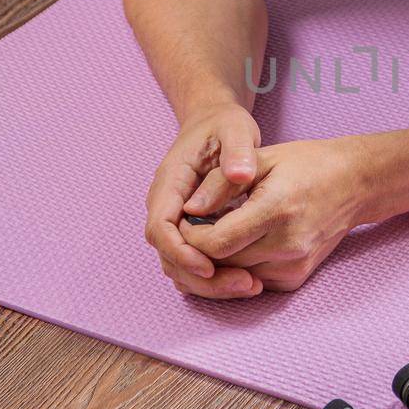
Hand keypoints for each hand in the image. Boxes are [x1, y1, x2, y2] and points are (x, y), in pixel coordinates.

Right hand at [145, 102, 263, 297]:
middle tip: (242, 285)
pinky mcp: (190, 227)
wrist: (215, 122)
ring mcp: (176, 218)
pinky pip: (192, 260)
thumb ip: (237, 150)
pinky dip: (214, 275)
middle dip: (199, 277)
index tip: (211, 267)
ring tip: (249, 286)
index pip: (160, 227)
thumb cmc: (224, 125)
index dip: (181, 252)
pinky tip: (246, 279)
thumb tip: (240, 175)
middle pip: (168, 254)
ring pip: (179, 263)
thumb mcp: (235, 128)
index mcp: (170, 183)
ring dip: (208, 283)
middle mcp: (166, 204)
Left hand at [181, 137, 369, 294]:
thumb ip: (221, 182)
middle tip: (191, 228)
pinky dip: (237, 268)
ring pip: (233, 278)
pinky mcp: (296, 278)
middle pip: (221, 265)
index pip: (216, 242)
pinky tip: (237, 245)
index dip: (190, 236)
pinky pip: (252, 281)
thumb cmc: (308, 164)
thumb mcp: (263, 158)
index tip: (185, 220)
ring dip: (216, 261)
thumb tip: (189, 209)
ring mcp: (294, 265)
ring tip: (212, 234)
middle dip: (197, 251)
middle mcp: (287, 245)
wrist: (355, 184)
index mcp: (276, 210)